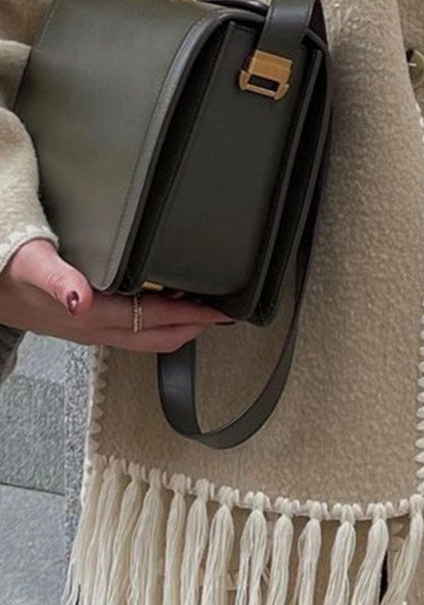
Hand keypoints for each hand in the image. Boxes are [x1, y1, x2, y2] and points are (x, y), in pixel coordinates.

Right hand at [0, 237, 234, 353]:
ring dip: (176, 326)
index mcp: (91, 315)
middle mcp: (95, 329)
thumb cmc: (7, 272)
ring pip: (145, 337)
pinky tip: (161, 304)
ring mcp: (90, 331)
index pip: (153, 319)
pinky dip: (155, 322)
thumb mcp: (32, 266)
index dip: (190, 315)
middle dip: (194, 327)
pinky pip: (130, 331)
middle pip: (157, 337)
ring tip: (201, 310)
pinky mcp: (85, 326)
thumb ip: (58, 280)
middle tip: (222, 315)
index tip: (219, 312)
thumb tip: (79, 299)